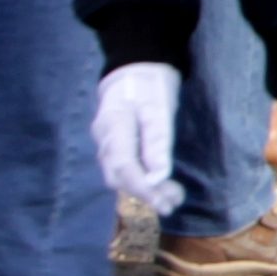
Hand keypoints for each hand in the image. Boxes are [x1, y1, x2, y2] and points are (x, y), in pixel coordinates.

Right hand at [91, 62, 180, 211]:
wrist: (134, 71)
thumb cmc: (149, 87)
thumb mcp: (158, 109)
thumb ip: (157, 142)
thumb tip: (159, 176)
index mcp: (112, 127)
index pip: (122, 167)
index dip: (142, 189)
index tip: (163, 203)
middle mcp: (104, 140)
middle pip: (118, 176)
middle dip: (145, 194)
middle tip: (172, 204)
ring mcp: (106, 145)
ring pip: (120, 176)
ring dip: (145, 191)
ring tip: (173, 198)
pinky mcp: (115, 148)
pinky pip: (124, 170)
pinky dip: (142, 182)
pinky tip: (161, 187)